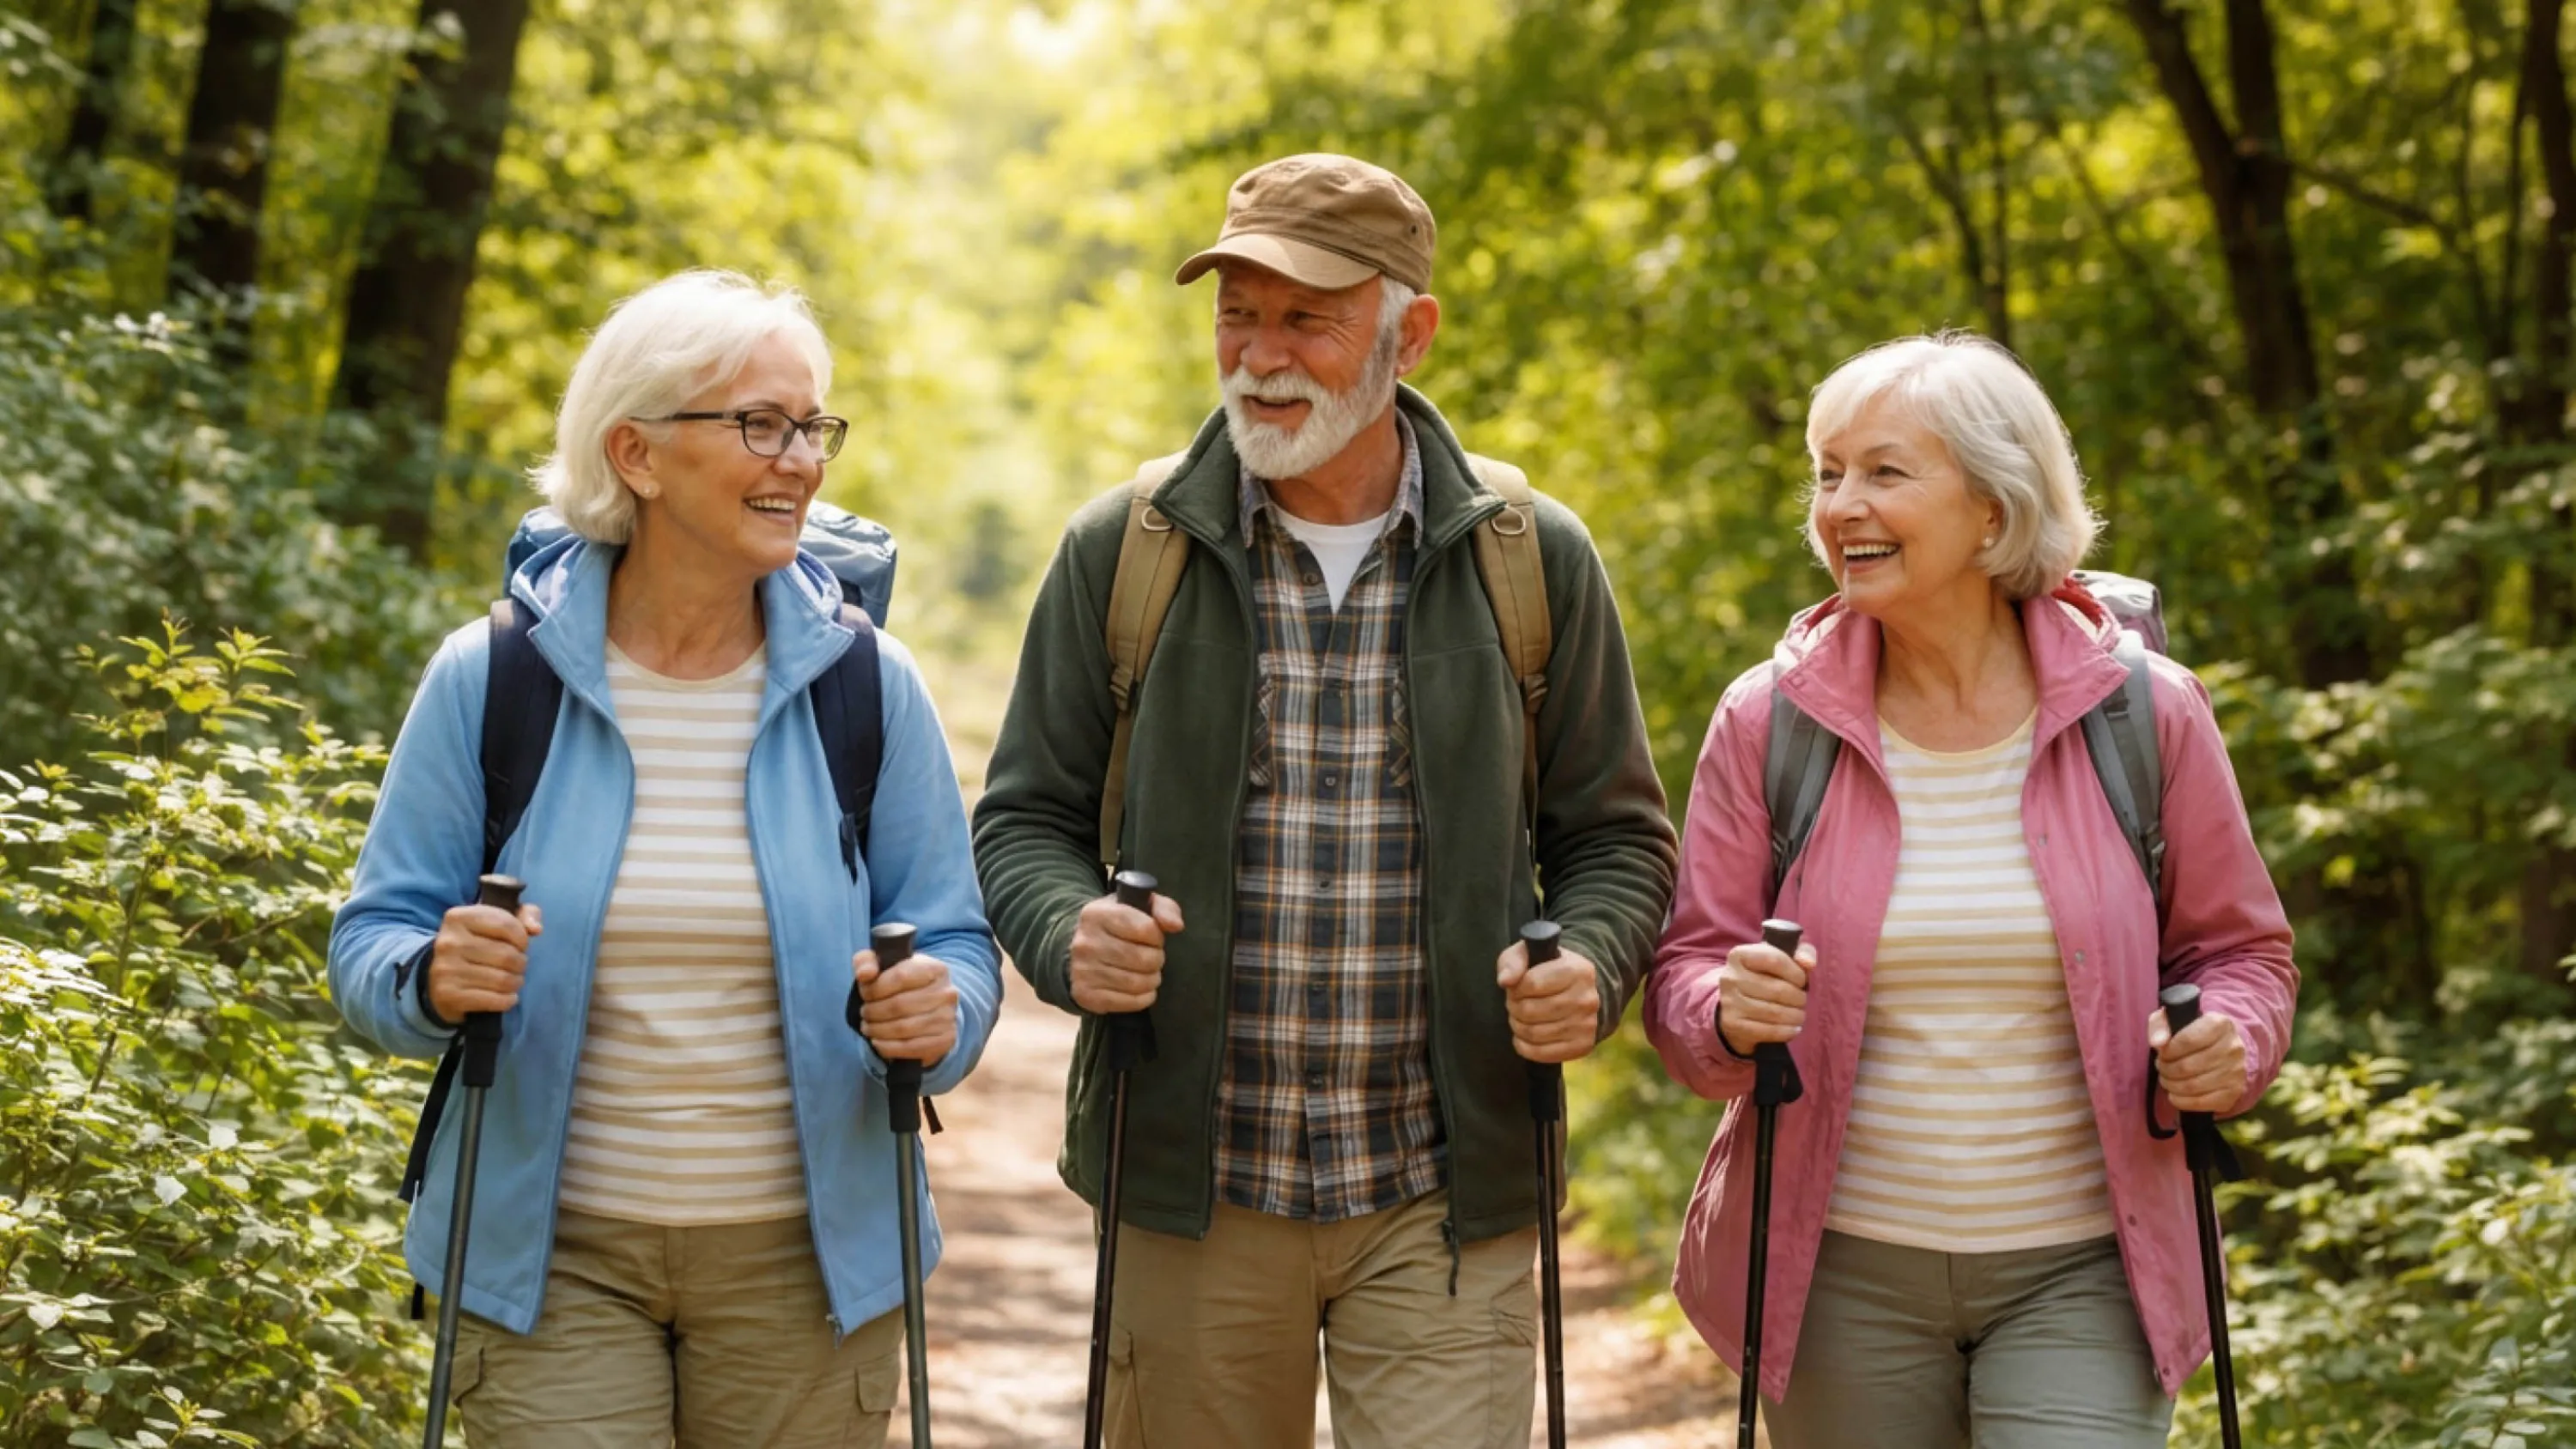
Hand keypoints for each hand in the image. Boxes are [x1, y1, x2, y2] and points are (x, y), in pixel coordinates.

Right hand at [428, 900, 542, 1022]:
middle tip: (517, 966)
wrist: (439, 979)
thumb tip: (535, 929)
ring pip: (503, 980)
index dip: (522, 939)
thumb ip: (525, 914)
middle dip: (521, 963)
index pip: (506, 925)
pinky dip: (508, 1000)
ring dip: (516, 982)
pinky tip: (507, 996)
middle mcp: (448, 942)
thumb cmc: (478, 944)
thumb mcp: (499, 921)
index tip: (519, 945)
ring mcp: (445, 970)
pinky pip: (494, 1000)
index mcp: (458, 917)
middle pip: (507, 955)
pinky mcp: (448, 995)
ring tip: (513, 980)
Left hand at [852, 949, 959, 1065]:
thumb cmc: (903, 983)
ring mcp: (948, 1018)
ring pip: (903, 1029)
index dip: (876, 988)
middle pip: (900, 1005)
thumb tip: (864, 974)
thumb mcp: (884, 964)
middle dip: (874, 1012)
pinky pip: (911, 1047)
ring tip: (868, 1027)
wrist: (932, 1005)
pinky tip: (878, 1041)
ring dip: (878, 1030)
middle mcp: (947, 993)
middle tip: (864, 1013)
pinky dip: (888, 1047)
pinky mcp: (945, 1040)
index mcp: (935, 968)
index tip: (865, 994)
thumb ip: (867, 961)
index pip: (901, 977)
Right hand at [1070, 889, 1184, 1014]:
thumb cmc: (1119, 926)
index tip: (1152, 938)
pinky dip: (1143, 998)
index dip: (1157, 937)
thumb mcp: (1141, 907)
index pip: (1146, 929)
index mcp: (1097, 914)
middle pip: (1143, 959)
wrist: (1081, 951)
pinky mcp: (1086, 995)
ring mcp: (1083, 970)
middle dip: (1156, 959)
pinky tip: (1141, 989)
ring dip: (1151, 980)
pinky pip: (1128, 1002)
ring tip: (1147, 972)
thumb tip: (1176, 925)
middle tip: (1152, 958)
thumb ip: (1165, 909)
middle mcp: (1085, 942)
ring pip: (1137, 983)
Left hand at [1495, 940, 1603, 1063]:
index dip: (1516, 988)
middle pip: (1531, 1011)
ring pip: (1534, 1033)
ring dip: (1517, 1026)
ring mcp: (1587, 1024)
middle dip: (1514, 1008)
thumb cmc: (1546, 971)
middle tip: (1515, 1004)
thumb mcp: (1528, 955)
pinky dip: (1524, 1046)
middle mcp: (1587, 998)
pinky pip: (1542, 1054)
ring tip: (1520, 1017)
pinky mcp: (1583, 1046)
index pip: (1532, 983)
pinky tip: (1523, 1036)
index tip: (1516, 988)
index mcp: (1578, 970)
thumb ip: (1513, 961)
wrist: (1577, 993)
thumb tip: (1505, 981)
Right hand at [1715, 936, 1817, 1056]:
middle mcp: (1730, 977)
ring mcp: (1729, 1002)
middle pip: (1778, 990)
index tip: (1801, 981)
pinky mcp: (1733, 1024)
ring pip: (1775, 1012)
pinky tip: (1793, 1028)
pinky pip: (1768, 1031)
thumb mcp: (1781, 958)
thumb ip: (1802, 952)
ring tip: (1799, 1015)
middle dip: (1799, 998)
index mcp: (1740, 955)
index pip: (1776, 960)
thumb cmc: (1764, 977)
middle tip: (1802, 1001)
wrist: (1735, 1005)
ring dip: (1795, 1016)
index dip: (1796, 973)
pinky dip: (1787, 1031)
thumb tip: (1809, 963)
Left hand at [2149, 1006, 2247, 1113]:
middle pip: (2187, 1067)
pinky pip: (2200, 1103)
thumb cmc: (2192, 1032)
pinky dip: (2180, 1100)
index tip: (2162, 1053)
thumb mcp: (2173, 1020)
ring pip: (2192, 1086)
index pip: (2187, 1040)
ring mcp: (2236, 1072)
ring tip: (2167, 1079)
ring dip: (2171, 1085)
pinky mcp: (2234, 1092)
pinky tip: (2175, 1093)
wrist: (2221, 1048)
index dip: (2168, 1051)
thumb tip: (2157, 1043)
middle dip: (2166, 1070)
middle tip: (2161, 1067)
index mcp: (2220, 1024)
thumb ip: (2160, 1025)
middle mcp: (2234, 1047)